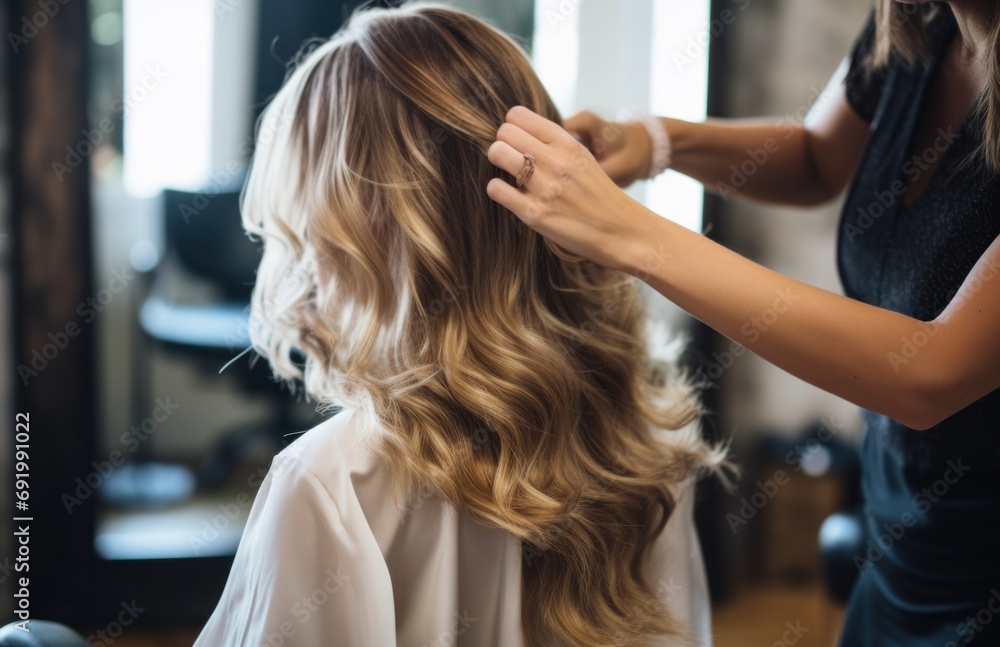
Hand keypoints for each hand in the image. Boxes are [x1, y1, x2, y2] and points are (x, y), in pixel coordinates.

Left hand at [486, 106, 659, 273]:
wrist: (623, 232)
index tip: (516, 140)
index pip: (518, 115)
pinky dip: (497, 190)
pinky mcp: (535, 214)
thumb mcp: (583, 159)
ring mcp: (545, 188)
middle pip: (504, 132)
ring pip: (497, 153)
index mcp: (568, 144)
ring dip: (497, 162)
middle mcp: (556, 161)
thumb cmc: (600, 196)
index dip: (511, 126)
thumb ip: (554, 145)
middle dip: (502, 143)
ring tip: (509, 174)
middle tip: (509, 158)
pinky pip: (495, 189)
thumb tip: (519, 132)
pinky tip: (510, 195)